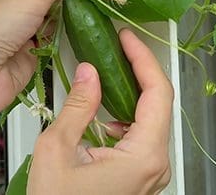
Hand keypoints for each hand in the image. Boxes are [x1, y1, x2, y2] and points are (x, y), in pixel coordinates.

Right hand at [27, 29, 172, 194]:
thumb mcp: (58, 149)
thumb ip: (77, 105)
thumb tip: (88, 73)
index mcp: (144, 156)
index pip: (157, 93)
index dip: (143, 59)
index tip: (127, 38)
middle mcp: (155, 164)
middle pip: (156, 104)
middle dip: (136, 71)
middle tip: (116, 48)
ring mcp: (149, 172)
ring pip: (148, 120)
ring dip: (127, 94)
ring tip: (105, 73)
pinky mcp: (138, 176)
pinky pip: (139, 137)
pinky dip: (121, 117)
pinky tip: (100, 111)